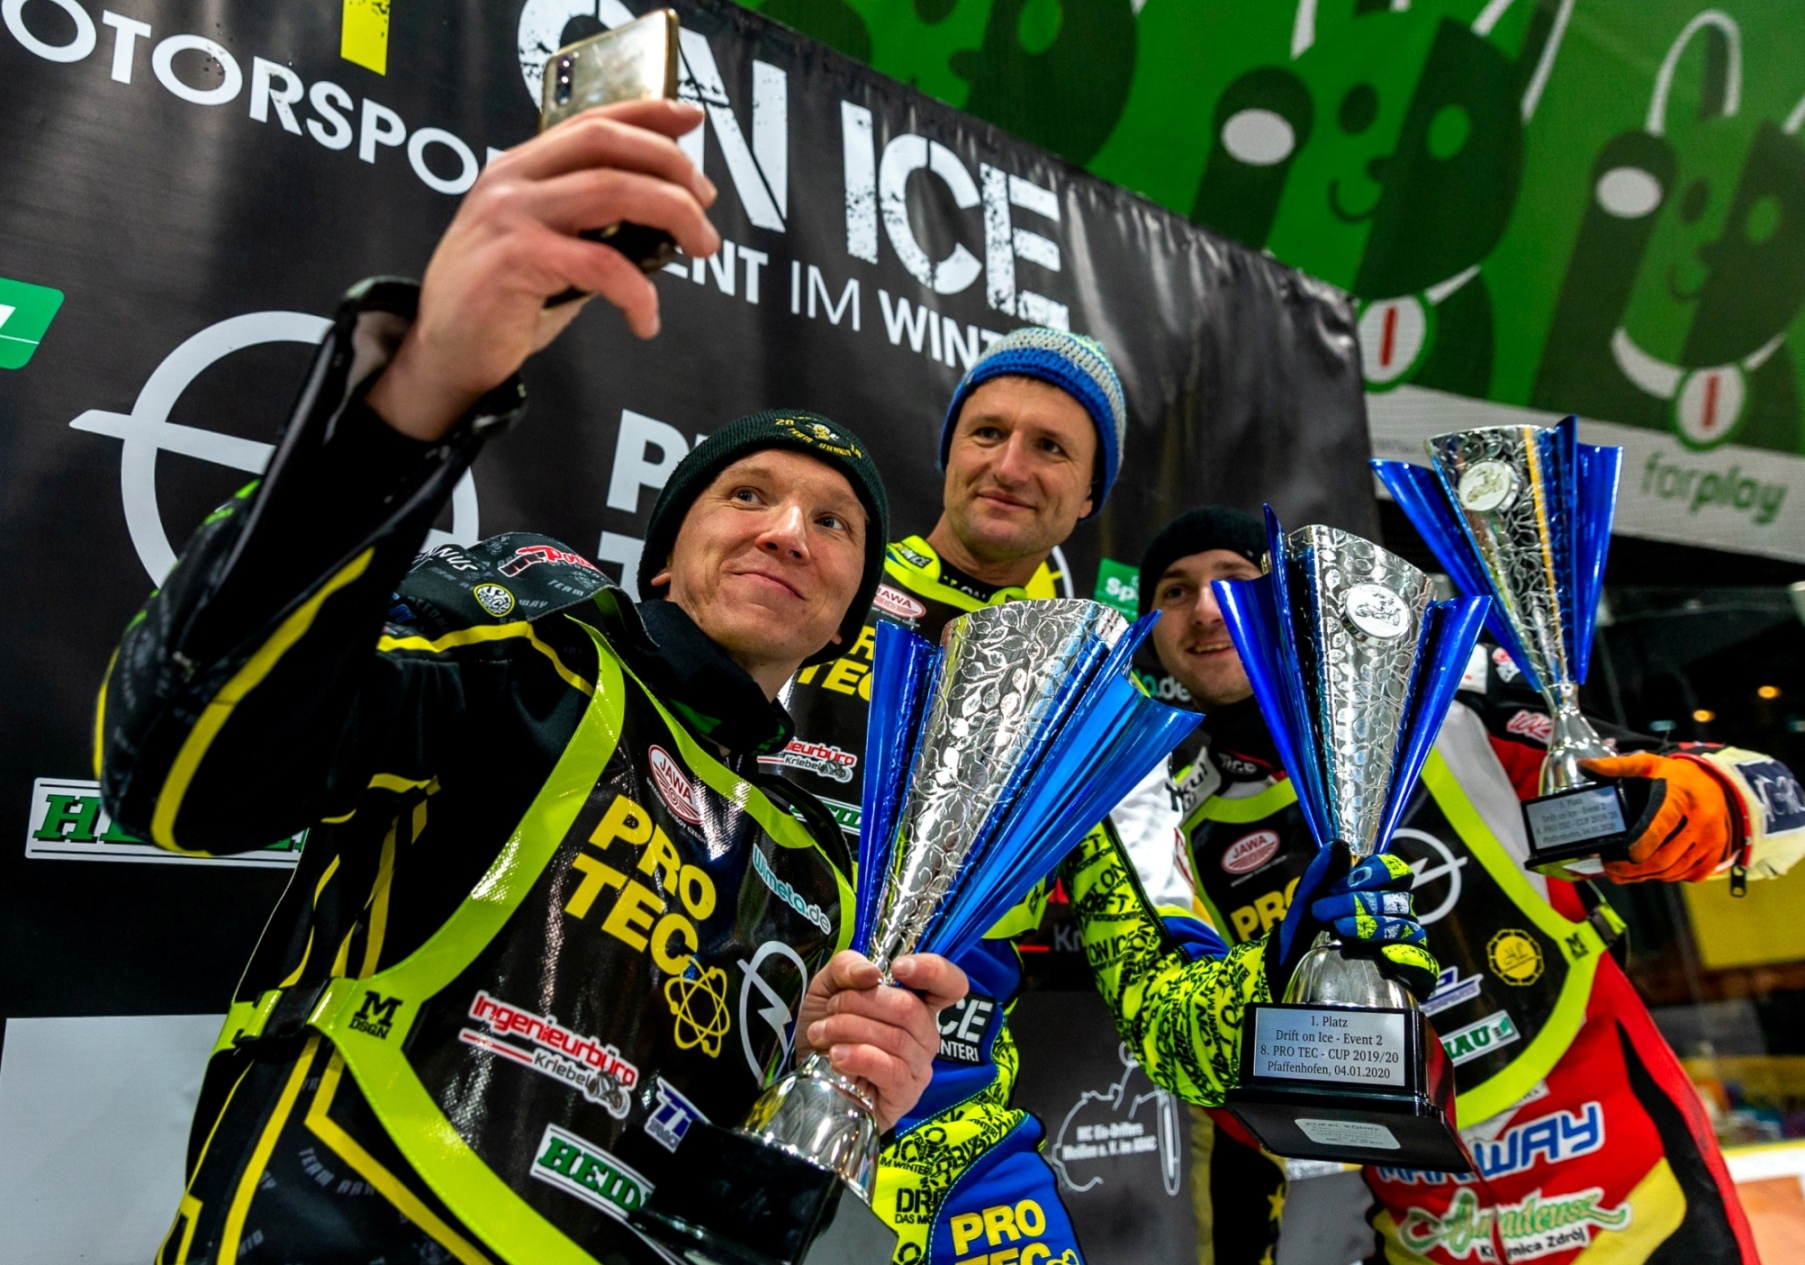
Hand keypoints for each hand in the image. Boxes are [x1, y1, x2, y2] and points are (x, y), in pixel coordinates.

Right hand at [367, 98, 720, 440]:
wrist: (445, 355)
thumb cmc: (500, 305)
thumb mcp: (550, 250)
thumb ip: (594, 226)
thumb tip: (663, 218)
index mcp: (520, 168)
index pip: (591, 122)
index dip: (647, 113)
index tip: (693, 119)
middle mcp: (511, 180)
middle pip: (606, 143)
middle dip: (671, 166)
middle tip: (706, 204)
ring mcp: (509, 216)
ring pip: (612, 191)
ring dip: (673, 215)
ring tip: (700, 248)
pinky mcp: (514, 260)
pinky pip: (601, 264)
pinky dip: (638, 292)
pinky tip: (646, 320)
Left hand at [796, 951, 967, 1132]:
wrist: (807, 1076)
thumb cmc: (827, 1029)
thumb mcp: (829, 987)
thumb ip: (847, 968)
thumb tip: (871, 973)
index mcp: (916, 1002)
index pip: (950, 984)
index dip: (932, 970)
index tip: (898, 968)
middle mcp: (925, 1033)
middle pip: (909, 1007)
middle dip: (859, 1001)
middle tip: (831, 1009)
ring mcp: (919, 1066)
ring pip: (896, 1038)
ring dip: (849, 1029)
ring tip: (823, 1033)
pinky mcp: (905, 1094)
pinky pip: (892, 1071)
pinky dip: (860, 1058)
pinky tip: (837, 1055)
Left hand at [1270, 847, 1439, 1002]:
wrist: (1294, 977)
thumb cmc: (1304, 936)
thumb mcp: (1305, 905)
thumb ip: (1319, 876)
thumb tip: (1337, 846)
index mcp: (1377, 894)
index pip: (1395, 871)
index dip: (1371, 873)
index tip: (1338, 885)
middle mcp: (1397, 917)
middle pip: (1396, 900)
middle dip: (1358, 902)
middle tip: (1323, 911)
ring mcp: (1407, 946)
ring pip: (1406, 929)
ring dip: (1371, 926)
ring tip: (1340, 931)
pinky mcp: (1414, 977)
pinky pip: (1424, 965)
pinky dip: (1408, 958)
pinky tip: (1385, 956)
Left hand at [1587, 752, 1734, 883]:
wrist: (1714, 785)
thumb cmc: (1674, 777)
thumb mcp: (1647, 765)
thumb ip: (1617, 766)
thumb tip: (1585, 766)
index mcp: (1682, 798)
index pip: (1663, 824)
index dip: (1645, 842)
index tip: (1627, 854)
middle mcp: (1702, 822)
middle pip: (1665, 857)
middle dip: (1633, 869)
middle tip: (1610, 868)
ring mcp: (1712, 842)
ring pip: (1674, 871)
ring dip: (1645, 876)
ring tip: (1622, 872)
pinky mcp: (1715, 855)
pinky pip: (1687, 875)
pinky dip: (1664, 878)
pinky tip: (1647, 872)